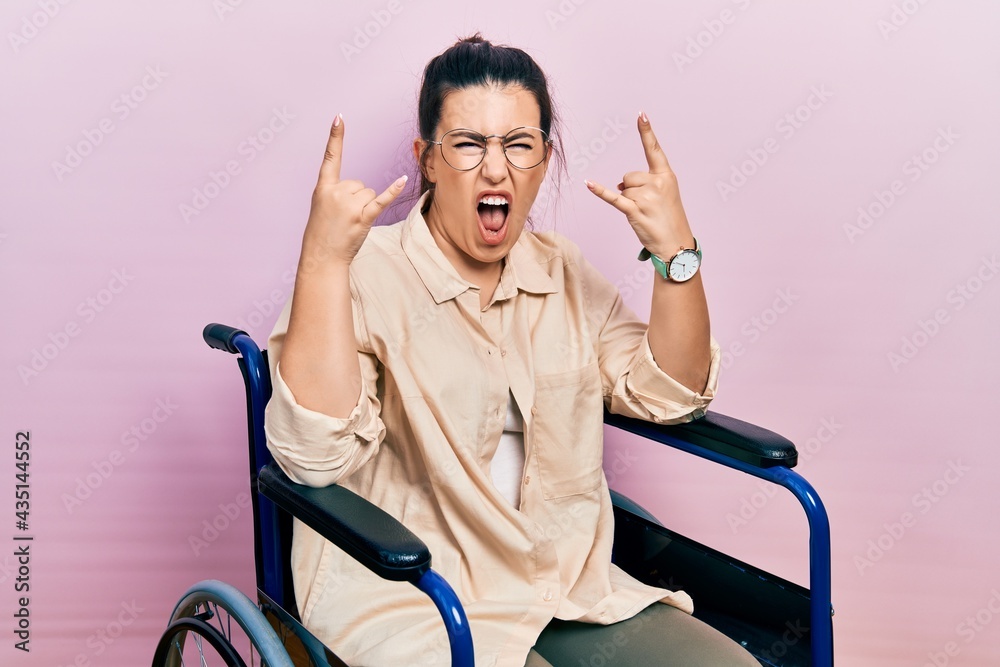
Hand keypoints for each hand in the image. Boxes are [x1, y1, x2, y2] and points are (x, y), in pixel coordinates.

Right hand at [302, 114, 406, 266]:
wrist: (321, 256)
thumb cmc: (323, 232)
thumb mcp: (322, 206)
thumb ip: (336, 191)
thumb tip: (360, 187)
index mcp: (323, 187)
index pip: (330, 157)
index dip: (335, 137)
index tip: (339, 117)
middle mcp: (336, 192)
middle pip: (359, 183)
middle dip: (356, 198)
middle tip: (344, 216)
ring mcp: (350, 205)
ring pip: (369, 192)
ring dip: (365, 206)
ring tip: (351, 222)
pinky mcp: (363, 217)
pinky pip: (381, 200)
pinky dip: (393, 191)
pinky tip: (403, 180)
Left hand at [585, 112, 693, 258]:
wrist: (676, 245)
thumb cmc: (669, 219)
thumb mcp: (665, 195)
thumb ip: (645, 183)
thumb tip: (622, 184)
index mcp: (667, 176)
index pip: (654, 150)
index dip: (646, 132)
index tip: (640, 115)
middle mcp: (657, 183)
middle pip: (629, 175)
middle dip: (632, 190)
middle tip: (648, 206)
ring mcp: (646, 197)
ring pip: (624, 189)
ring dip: (629, 202)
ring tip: (645, 213)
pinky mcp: (634, 210)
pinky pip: (613, 197)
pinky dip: (600, 191)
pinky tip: (588, 183)